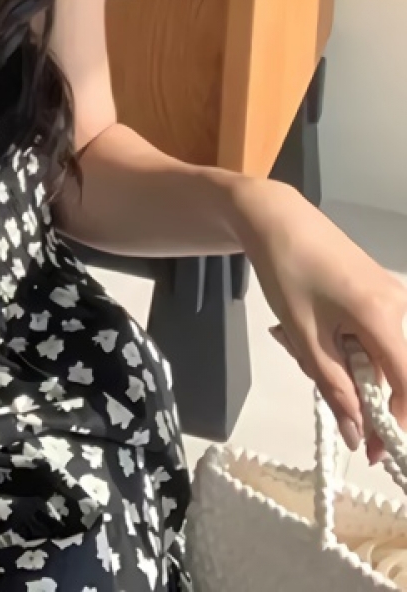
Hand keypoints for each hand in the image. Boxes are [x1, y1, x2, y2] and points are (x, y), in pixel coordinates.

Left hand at [233, 178, 406, 458]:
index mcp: (385, 318)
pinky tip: (305, 327)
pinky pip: (369, 334)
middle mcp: (400, 307)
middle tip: (303, 362)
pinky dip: (339, 342)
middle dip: (351, 386)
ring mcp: (392, 297)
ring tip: (293, 336)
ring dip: (338, 361)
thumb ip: (334, 387)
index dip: (395, 424)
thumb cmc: (287, 272)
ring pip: (375, 354)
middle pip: (390, 372)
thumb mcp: (304, 336)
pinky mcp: (378, 291)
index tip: (375, 452)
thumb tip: (358, 435)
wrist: (275, 218)